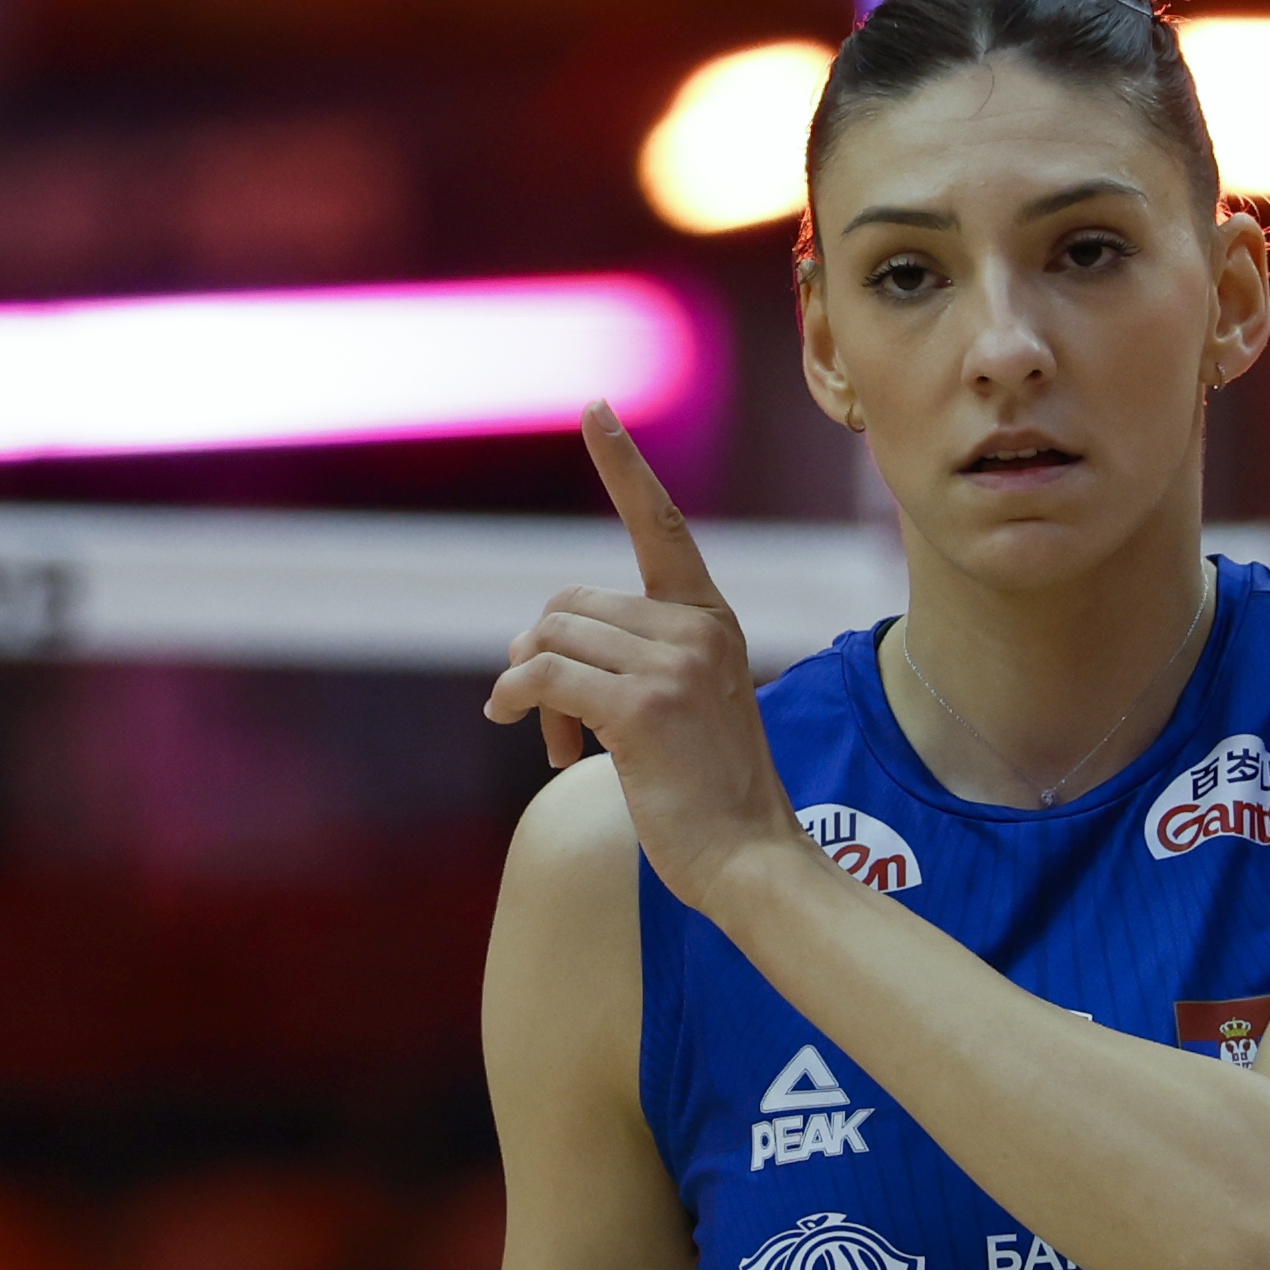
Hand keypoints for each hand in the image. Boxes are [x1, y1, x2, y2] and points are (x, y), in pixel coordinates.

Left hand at [485, 403, 809, 914]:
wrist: (750, 859)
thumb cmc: (708, 794)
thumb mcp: (685, 706)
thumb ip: (632, 660)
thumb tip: (529, 649)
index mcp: (711, 620)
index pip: (660, 526)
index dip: (623, 467)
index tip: (594, 409)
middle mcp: (698, 628)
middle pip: (570, 601)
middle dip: (541, 655)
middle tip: (549, 718)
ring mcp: (674, 664)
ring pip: (550, 638)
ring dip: (530, 692)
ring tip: (558, 745)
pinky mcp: (643, 705)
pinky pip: (544, 676)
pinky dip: (518, 702)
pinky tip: (535, 743)